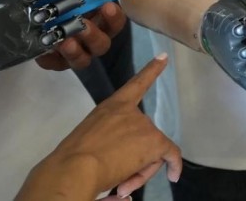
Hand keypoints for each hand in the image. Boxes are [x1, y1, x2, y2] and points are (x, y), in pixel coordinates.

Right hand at [16, 54, 181, 200]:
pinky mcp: (153, 142)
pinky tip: (175, 175)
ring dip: (139, 172)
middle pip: (144, 137)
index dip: (151, 70)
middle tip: (118, 181)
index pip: (135, 85)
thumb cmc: (70, 162)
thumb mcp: (89, 145)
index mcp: (110, 107)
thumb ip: (108, 150)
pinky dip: (175, 164)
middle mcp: (129, 111)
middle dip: (135, 160)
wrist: (74, 169)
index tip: (164, 57)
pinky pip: (171, 153)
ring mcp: (142, 125)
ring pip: (151, 154)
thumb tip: (124, 190)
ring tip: (120, 184)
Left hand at [36, 2, 126, 70]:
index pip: (116, 22)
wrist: (40, 4)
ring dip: (75, 52)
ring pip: (82, 60)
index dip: (114, 17)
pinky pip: (53, 64)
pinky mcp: (55, 59)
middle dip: (93, 36)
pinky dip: (49, 59)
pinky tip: (43, 50)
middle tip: (84, 25)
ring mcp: (75, 51)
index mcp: (102, 21)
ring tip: (65, 42)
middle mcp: (91, 39)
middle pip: (101, 44)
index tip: (107, 6)